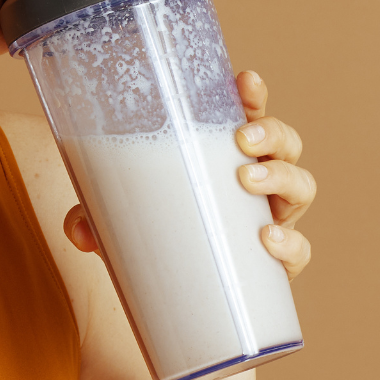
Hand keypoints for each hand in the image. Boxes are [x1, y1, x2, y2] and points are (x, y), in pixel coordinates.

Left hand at [61, 70, 316, 278]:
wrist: (182, 300)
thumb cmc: (158, 238)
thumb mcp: (119, 219)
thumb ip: (94, 217)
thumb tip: (78, 229)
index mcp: (223, 158)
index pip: (247, 115)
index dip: (252, 95)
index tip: (245, 80)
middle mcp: (258, 183)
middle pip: (286, 143)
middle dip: (272, 131)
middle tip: (242, 139)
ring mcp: (274, 220)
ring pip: (301, 186)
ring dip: (282, 177)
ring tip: (248, 179)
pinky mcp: (279, 265)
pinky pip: (299, 250)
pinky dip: (289, 244)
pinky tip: (267, 239)